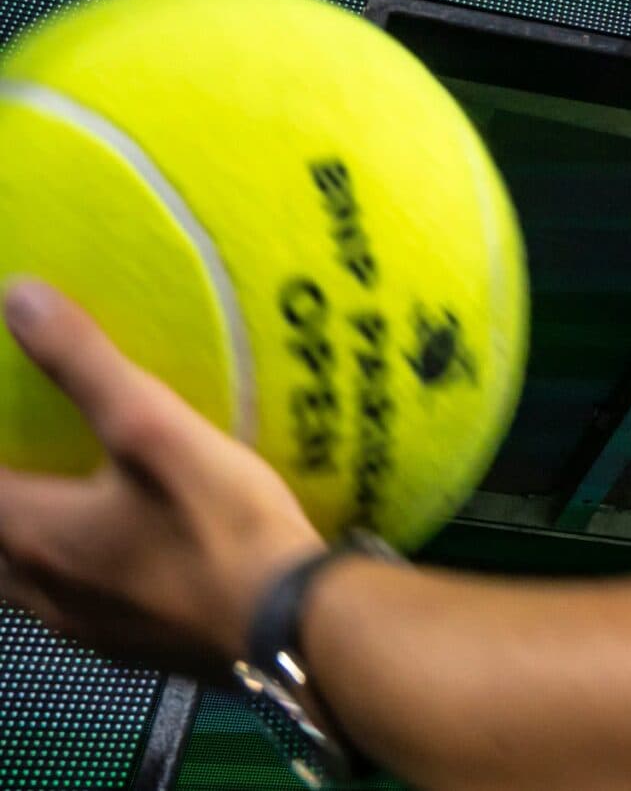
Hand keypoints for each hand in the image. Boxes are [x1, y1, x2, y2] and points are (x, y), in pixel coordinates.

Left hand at [0, 280, 322, 680]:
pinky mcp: (129, 646)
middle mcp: (39, 589)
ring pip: (18, 584)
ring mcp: (83, 627)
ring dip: (18, 545)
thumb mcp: (154, 428)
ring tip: (50, 507)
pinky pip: (70, 606)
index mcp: (30, 534)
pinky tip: (112, 558)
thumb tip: (19, 296)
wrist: (291, 624)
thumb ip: (83, 365)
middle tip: (21, 460)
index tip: (5, 425)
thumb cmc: (219, 523)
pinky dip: (67, 574)